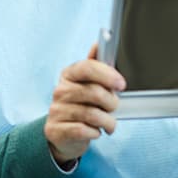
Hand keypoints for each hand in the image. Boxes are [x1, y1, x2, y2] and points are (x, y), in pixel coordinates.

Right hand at [44, 44, 125, 166]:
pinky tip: (95, 131)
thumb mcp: (88, 84)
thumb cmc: (81, 105)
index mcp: (69, 74)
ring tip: (108, 123)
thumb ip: (95, 65)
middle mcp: (60, 90)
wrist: (64, 134)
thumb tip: (98, 44)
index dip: (107, 74)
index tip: (121, 84)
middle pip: (93, 92)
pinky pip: (84, 131)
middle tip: (114, 107)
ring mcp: (56, 110)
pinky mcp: (55, 129)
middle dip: (111, 102)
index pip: (87, 67)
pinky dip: (95, 133)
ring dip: (107, 121)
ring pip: (92, 114)